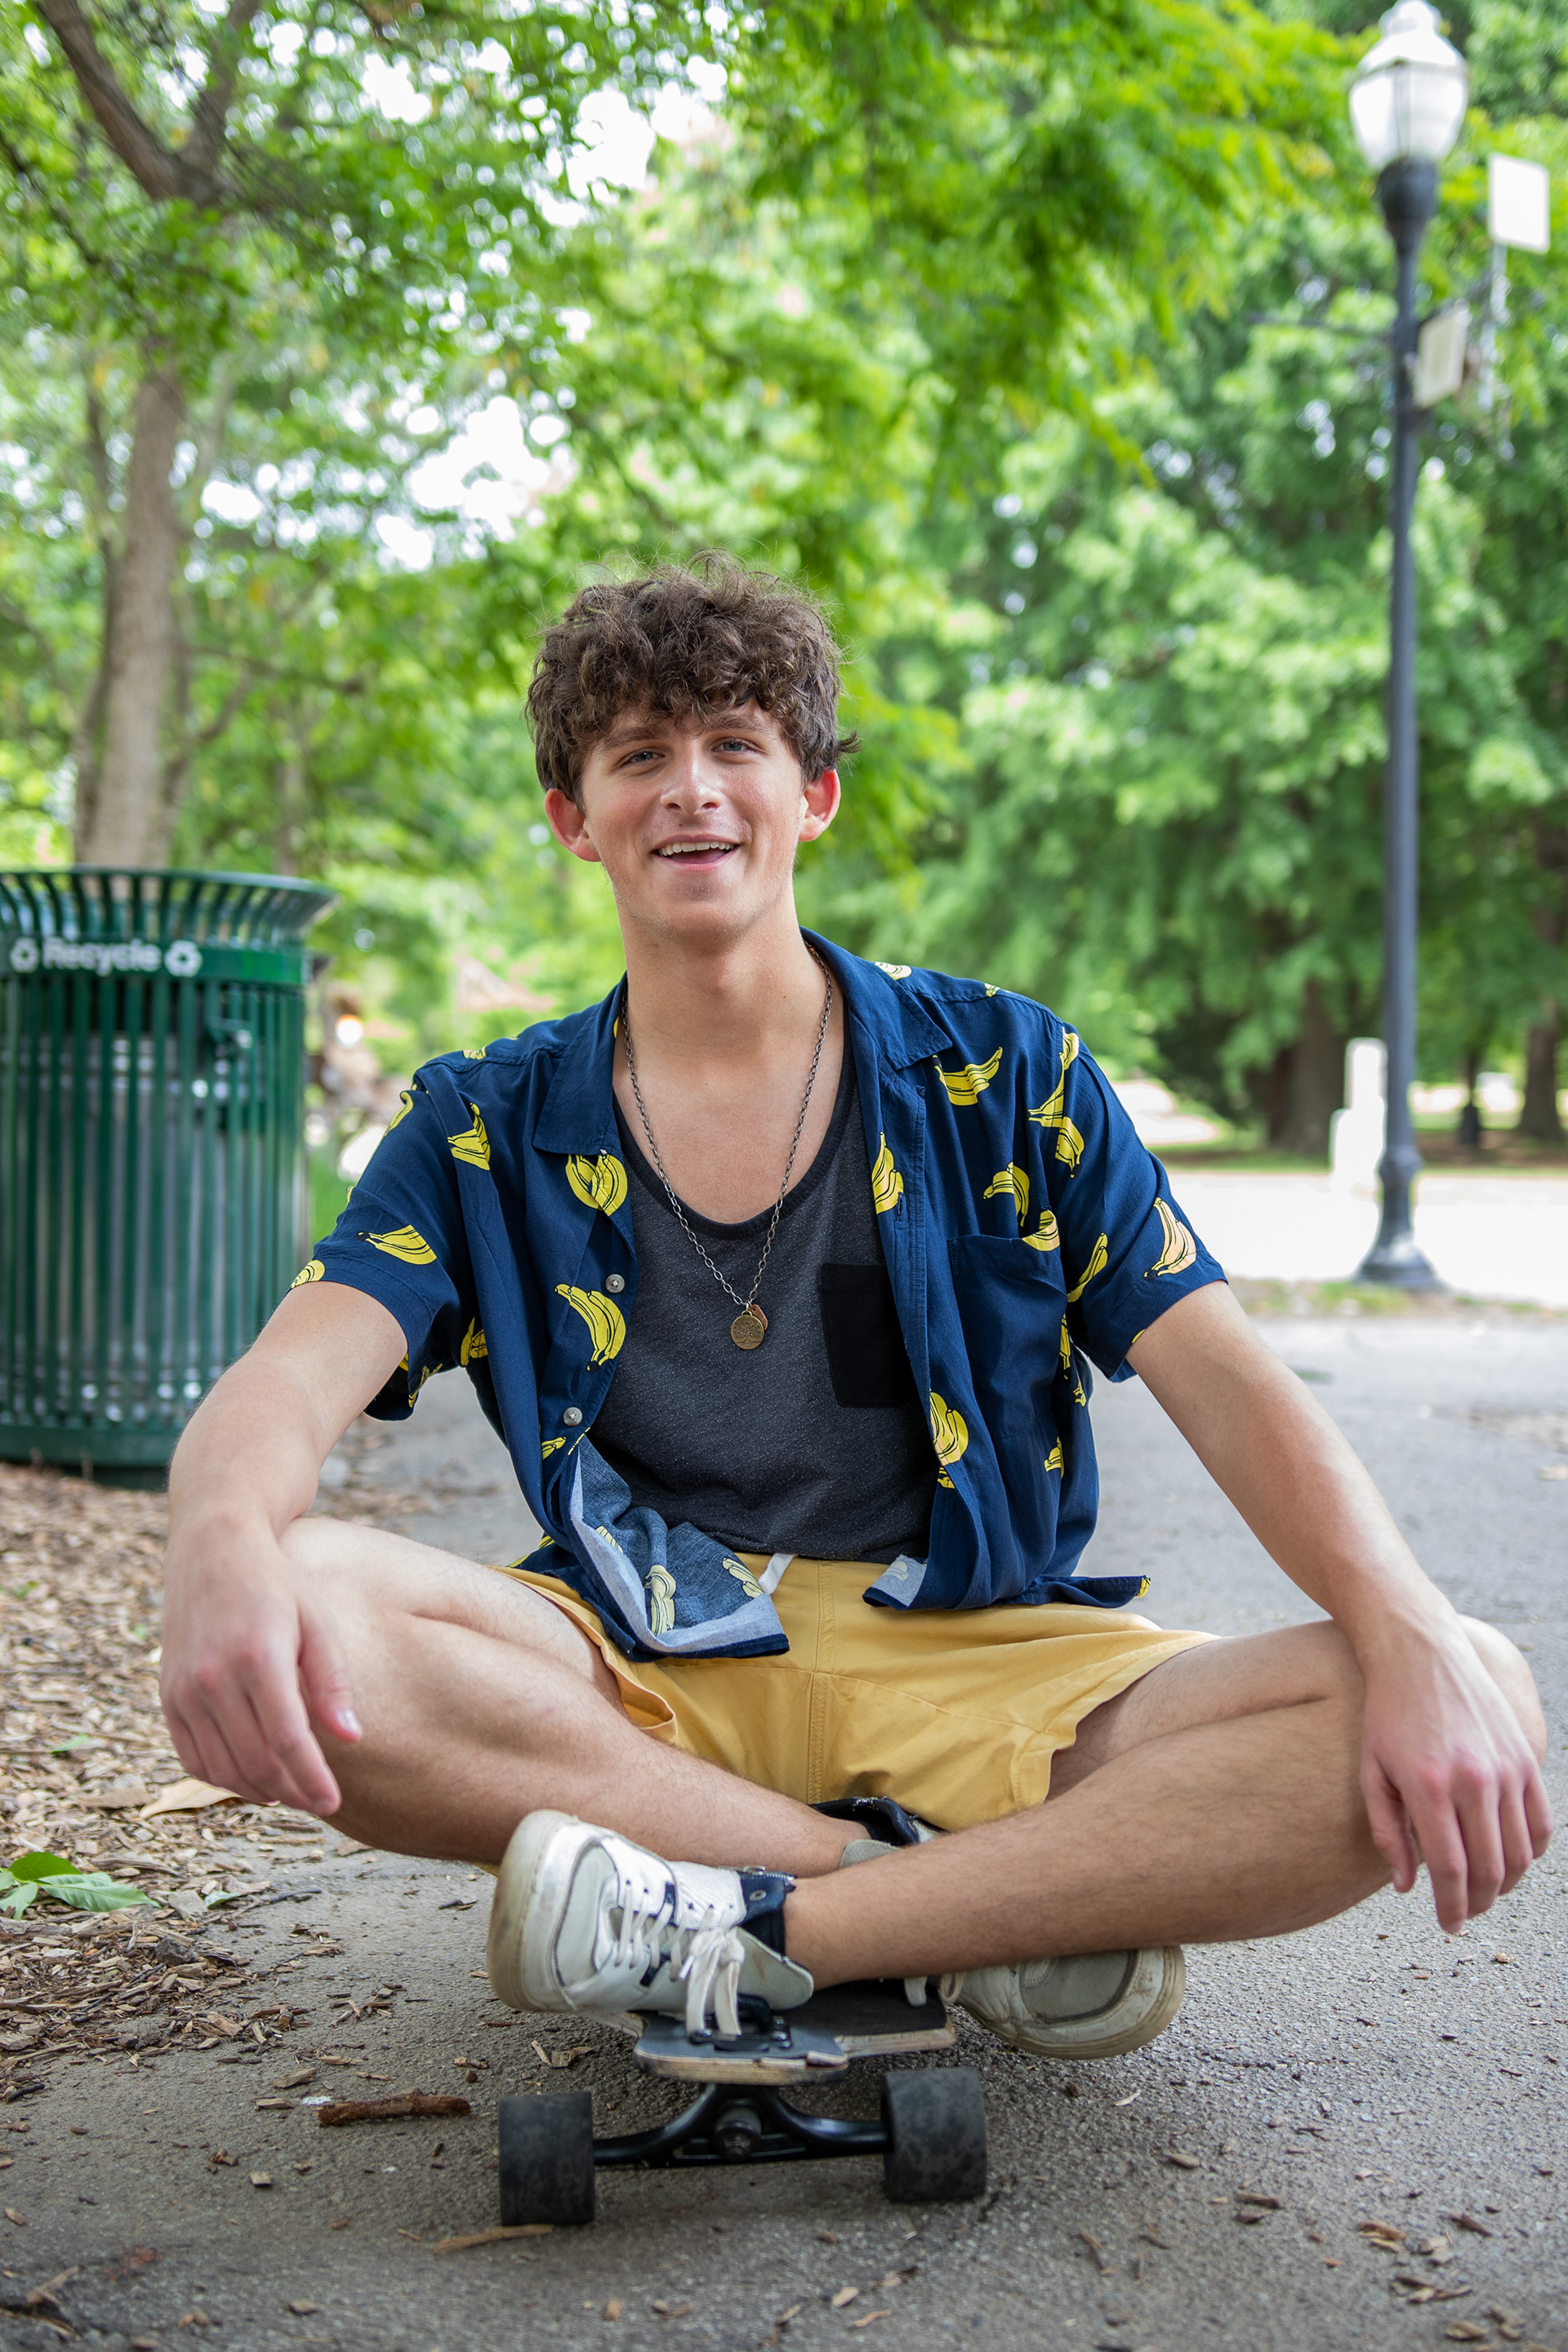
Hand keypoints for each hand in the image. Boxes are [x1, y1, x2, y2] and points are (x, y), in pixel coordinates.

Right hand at [160, 1517, 360, 1817]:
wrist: (212, 1547)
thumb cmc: (276, 1583)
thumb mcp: (317, 1621)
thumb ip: (332, 1682)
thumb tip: (352, 1738)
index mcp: (258, 1655)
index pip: (287, 1739)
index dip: (311, 1779)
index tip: (334, 1802)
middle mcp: (213, 1676)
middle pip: (254, 1761)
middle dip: (291, 1792)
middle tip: (318, 1804)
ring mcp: (183, 1688)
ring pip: (221, 1767)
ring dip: (257, 1790)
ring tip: (290, 1792)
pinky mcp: (167, 1695)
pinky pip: (192, 1756)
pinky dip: (222, 1776)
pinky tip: (252, 1776)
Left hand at [1359, 1624, 1551, 1931]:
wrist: (1421, 1654)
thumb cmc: (1387, 1715)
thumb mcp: (1372, 1772)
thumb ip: (1388, 1833)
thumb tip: (1406, 1887)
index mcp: (1429, 1786)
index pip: (1450, 1868)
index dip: (1452, 1907)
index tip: (1449, 1926)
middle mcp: (1473, 1779)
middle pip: (1489, 1867)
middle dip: (1478, 1902)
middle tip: (1465, 1913)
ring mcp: (1505, 1768)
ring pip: (1521, 1852)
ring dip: (1506, 1883)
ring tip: (1485, 1891)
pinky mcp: (1525, 1757)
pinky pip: (1542, 1822)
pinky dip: (1532, 1852)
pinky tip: (1512, 1860)